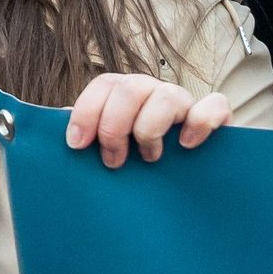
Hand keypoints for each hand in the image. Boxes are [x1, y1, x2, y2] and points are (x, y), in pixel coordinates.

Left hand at [63, 73, 229, 168]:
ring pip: (166, 95)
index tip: (77, 145)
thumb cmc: (135, 167)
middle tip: (113, 161)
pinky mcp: (217, 118)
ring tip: (149, 157)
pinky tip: (186, 144)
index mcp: (126, 95)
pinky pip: (214, 105)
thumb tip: (56, 129)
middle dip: (114, 127)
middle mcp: (154, 92)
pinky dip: (200, 122)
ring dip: (150, 129)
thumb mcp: (108, 151)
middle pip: (130, 88)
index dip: (86, 112)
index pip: (104, 85)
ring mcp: (185, 103)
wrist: (184, 189)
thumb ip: (87, 137)